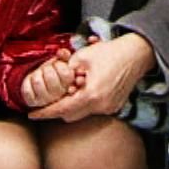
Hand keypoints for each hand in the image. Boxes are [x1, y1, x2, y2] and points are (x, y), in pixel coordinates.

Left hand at [30, 33, 153, 121]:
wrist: (136, 54)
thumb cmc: (110, 53)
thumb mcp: (81, 57)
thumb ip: (65, 72)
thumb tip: (54, 82)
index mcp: (91, 95)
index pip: (62, 109)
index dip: (45, 113)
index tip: (31, 114)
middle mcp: (101, 106)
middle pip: (70, 115)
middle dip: (57, 108)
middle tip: (48, 98)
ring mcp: (109, 108)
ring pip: (82, 113)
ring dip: (72, 104)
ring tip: (71, 87)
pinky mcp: (114, 107)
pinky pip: (93, 110)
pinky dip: (84, 103)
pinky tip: (84, 87)